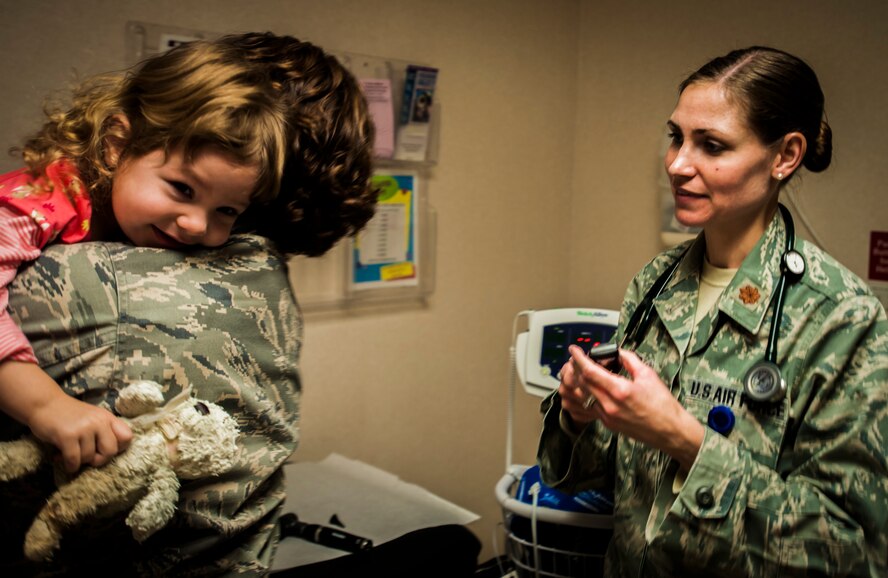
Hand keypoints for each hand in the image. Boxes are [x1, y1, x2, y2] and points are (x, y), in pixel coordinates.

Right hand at [0, 361, 131, 471]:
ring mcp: (84, 428)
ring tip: (69, 453)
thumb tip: (112, 454)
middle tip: (86, 457)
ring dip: (78, 461)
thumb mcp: (92, 418)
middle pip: (110, 452)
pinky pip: (74, 460)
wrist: (44, 403)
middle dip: (98, 459)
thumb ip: (104, 431)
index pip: (127, 437)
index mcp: (107, 417)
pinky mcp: (68, 435)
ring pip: (89, 457)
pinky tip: (61, 459)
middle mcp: (99, 421)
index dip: (118, 448)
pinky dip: (69, 466)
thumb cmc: (69, 414)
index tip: (103, 449)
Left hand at [559, 345, 703, 469]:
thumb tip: (617, 352)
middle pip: (582, 383)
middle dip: (577, 368)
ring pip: (584, 395)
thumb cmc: (663, 405)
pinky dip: (589, 394)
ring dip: (581, 381)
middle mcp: (610, 405)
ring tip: (583, 371)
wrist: (670, 431)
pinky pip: (591, 406)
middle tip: (577, 358)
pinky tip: (593, 387)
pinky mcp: (608, 423)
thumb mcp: (648, 375)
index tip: (574, 350)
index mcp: (620, 391)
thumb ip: (629, 360)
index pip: (590, 371)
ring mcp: (607, 416)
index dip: (579, 358)